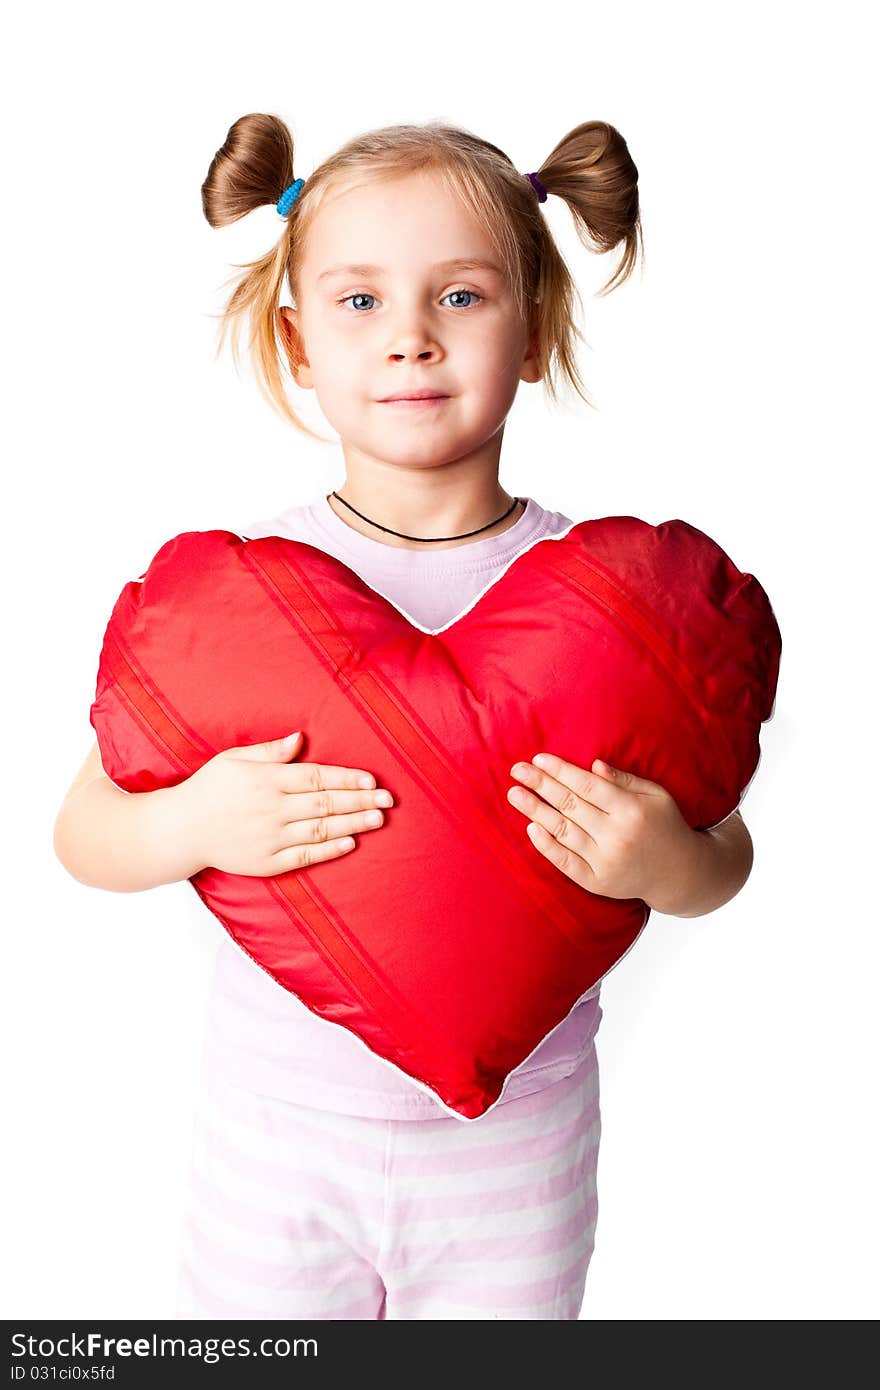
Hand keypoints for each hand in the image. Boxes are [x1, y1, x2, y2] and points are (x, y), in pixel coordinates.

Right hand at [181, 732, 393, 875]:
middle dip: (360, 801)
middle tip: (388, 800)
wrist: (180, 830)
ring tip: (378, 818)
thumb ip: (269, 751)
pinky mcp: (266, 862)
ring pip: (320, 829)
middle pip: (325, 804)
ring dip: (352, 824)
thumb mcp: (233, 759)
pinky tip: (350, 842)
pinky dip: (329, 849)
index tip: (372, 780)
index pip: (316, 778)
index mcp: (265, 780)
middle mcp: (271, 809)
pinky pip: (304, 855)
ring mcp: (269, 838)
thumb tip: (301, 738)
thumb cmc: (209, 788)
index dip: (347, 779)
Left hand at [507, 752, 700, 906]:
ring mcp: (605, 861)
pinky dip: (545, 844)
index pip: (587, 786)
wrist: (678, 874)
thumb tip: (592, 765)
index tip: (538, 758)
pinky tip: (531, 827)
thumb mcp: (655, 795)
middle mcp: (616, 836)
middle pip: (570, 805)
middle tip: (517, 770)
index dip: (561, 771)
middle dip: (540, 784)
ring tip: (515, 794)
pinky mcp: (596, 882)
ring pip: (562, 831)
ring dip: (535, 810)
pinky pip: (564, 861)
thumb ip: (624, 780)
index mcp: (631, 810)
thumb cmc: (665, 826)